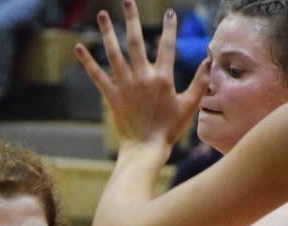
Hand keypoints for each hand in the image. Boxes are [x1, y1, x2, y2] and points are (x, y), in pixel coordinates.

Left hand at [75, 3, 208, 148]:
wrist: (145, 150)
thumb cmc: (168, 130)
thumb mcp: (189, 106)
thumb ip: (200, 82)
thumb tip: (209, 61)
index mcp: (162, 78)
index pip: (167, 46)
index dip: (170, 28)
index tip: (170, 13)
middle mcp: (142, 77)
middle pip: (136, 41)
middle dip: (132, 18)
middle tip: (127, 0)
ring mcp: (125, 86)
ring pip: (115, 53)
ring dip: (108, 32)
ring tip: (102, 14)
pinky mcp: (112, 97)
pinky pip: (97, 75)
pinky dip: (87, 61)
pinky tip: (78, 47)